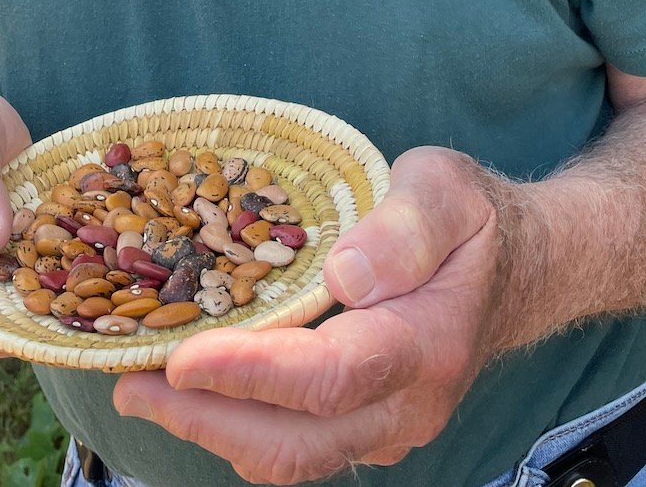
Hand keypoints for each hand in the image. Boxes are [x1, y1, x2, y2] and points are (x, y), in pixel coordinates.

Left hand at [114, 147, 506, 483]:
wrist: (517, 268)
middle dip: (204, 420)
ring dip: (211, 429)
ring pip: (290, 455)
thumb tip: (347, 273)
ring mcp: (386, 427)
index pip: (329, 378)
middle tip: (128, 384)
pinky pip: (296, 443)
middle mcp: (406, 406)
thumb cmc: (470, 219)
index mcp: (425, 344)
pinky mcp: (366, 426)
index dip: (250, 376)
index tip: (181, 360)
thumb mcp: (445, 190)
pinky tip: (192, 386)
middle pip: (295, 442)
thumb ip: (403, 227)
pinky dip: (236, 423)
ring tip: (138, 387)